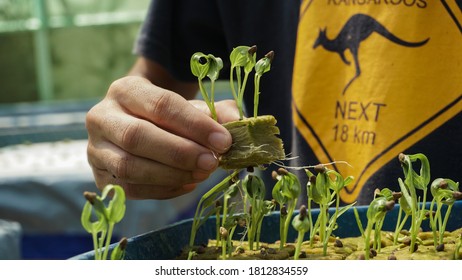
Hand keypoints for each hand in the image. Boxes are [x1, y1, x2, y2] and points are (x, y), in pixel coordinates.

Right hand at [86, 76, 238, 198]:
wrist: (135, 125)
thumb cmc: (166, 116)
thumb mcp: (190, 106)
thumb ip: (215, 112)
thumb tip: (237, 122)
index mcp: (125, 90)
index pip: (160, 105)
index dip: (194, 125)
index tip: (223, 140)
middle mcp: (102, 117)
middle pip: (136, 137)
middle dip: (180, 153)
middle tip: (212, 162)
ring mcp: (96, 149)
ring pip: (129, 167)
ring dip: (171, 174)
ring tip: (202, 173)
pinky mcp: (100, 176)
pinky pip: (130, 189)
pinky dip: (163, 189)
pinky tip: (187, 182)